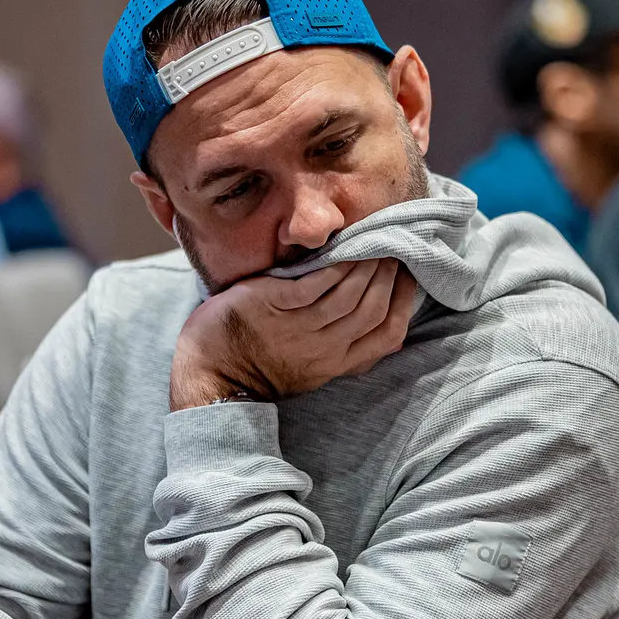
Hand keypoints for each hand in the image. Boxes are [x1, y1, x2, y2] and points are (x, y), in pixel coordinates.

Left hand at [170, 258, 416, 409]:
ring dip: (364, 263)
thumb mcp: (310, 366)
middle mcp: (325, 349)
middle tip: (389, 244)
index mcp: (338, 363)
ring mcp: (299, 329)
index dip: (404, 300)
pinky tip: (339, 247)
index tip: (407, 272)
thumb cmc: (260, 365)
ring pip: (349, 294)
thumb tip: (369, 315)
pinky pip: (315, 284)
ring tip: (368, 240)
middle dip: (387, 273)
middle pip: (373, 307)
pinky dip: (333, 264)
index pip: (389, 334)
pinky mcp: (274, 307)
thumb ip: (339, 345)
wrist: (212, 378)